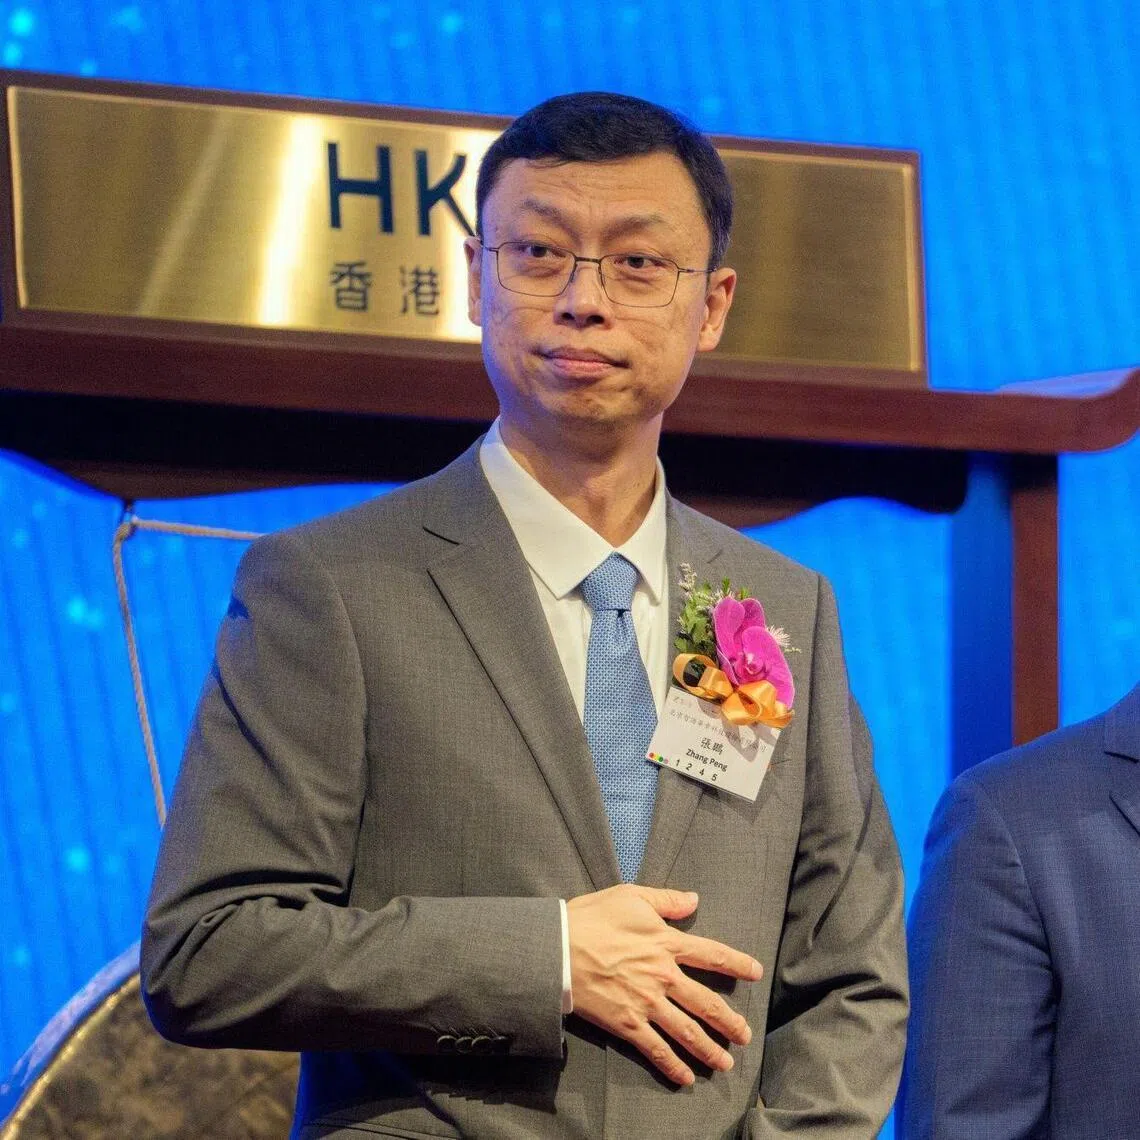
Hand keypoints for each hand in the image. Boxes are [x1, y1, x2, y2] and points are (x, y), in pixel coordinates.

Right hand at [566, 884, 761, 1085]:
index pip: (712, 954)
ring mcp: (646, 1003)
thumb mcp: (630, 896)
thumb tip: (694, 900)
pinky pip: (656, 1049)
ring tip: (727, 1063)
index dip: (737, 964)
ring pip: (687, 1031)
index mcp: (666, 943)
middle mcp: (663, 976)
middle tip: (745, 1035)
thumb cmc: (592, 917)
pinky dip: (673, 1066)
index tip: (755, 973)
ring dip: (710, 1049)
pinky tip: (686, 1077)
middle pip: (707, 1003)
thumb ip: (666, 900)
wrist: (558, 948)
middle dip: (730, 1021)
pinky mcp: (627, 1024)